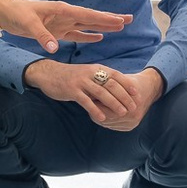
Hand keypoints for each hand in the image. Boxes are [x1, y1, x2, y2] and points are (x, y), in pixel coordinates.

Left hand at [0, 0, 133, 52]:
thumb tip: (53, 49)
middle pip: (93, 17)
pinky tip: (99, 37)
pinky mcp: (56, 30)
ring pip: (88, 25)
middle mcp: (65, 15)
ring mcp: (62, 23)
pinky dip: (88, 35)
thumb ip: (42, 36)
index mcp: (62, 10)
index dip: (105, 18)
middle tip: (130, 19)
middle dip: (111, 19)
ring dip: (103, 26)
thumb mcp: (28, 24)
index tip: (121, 20)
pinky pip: (76, 33)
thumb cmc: (16, 13)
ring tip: (120, 27)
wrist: (4, 12)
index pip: (88, 15)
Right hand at [23, 59, 139, 125]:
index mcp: (96, 68)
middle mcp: (90, 73)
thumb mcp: (88, 74)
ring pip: (101, 93)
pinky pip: (86, 101)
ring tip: (123, 113)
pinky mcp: (71, 90)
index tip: (137, 94)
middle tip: (133, 107)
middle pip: (112, 85)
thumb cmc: (71, 76)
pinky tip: (102, 118)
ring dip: (114, 103)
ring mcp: (81, 81)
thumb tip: (117, 89)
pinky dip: (95, 109)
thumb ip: (101, 80)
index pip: (116, 75)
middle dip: (124, 96)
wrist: (48, 73)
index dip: (128, 84)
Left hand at [94, 67, 165, 132]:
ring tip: (92, 107)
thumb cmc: (132, 82)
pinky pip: (112, 126)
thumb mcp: (120, 81)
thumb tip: (88, 91)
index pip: (106, 109)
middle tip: (87, 102)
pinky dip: (105, 120)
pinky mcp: (130, 127)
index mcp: (131, 105)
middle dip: (96, 110)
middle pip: (106, 118)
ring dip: (99, 116)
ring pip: (108, 123)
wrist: (150, 88)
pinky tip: (100, 113)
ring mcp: (132, 123)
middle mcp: (133, 117)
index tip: (87, 96)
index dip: (95, 103)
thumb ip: (106, 87)